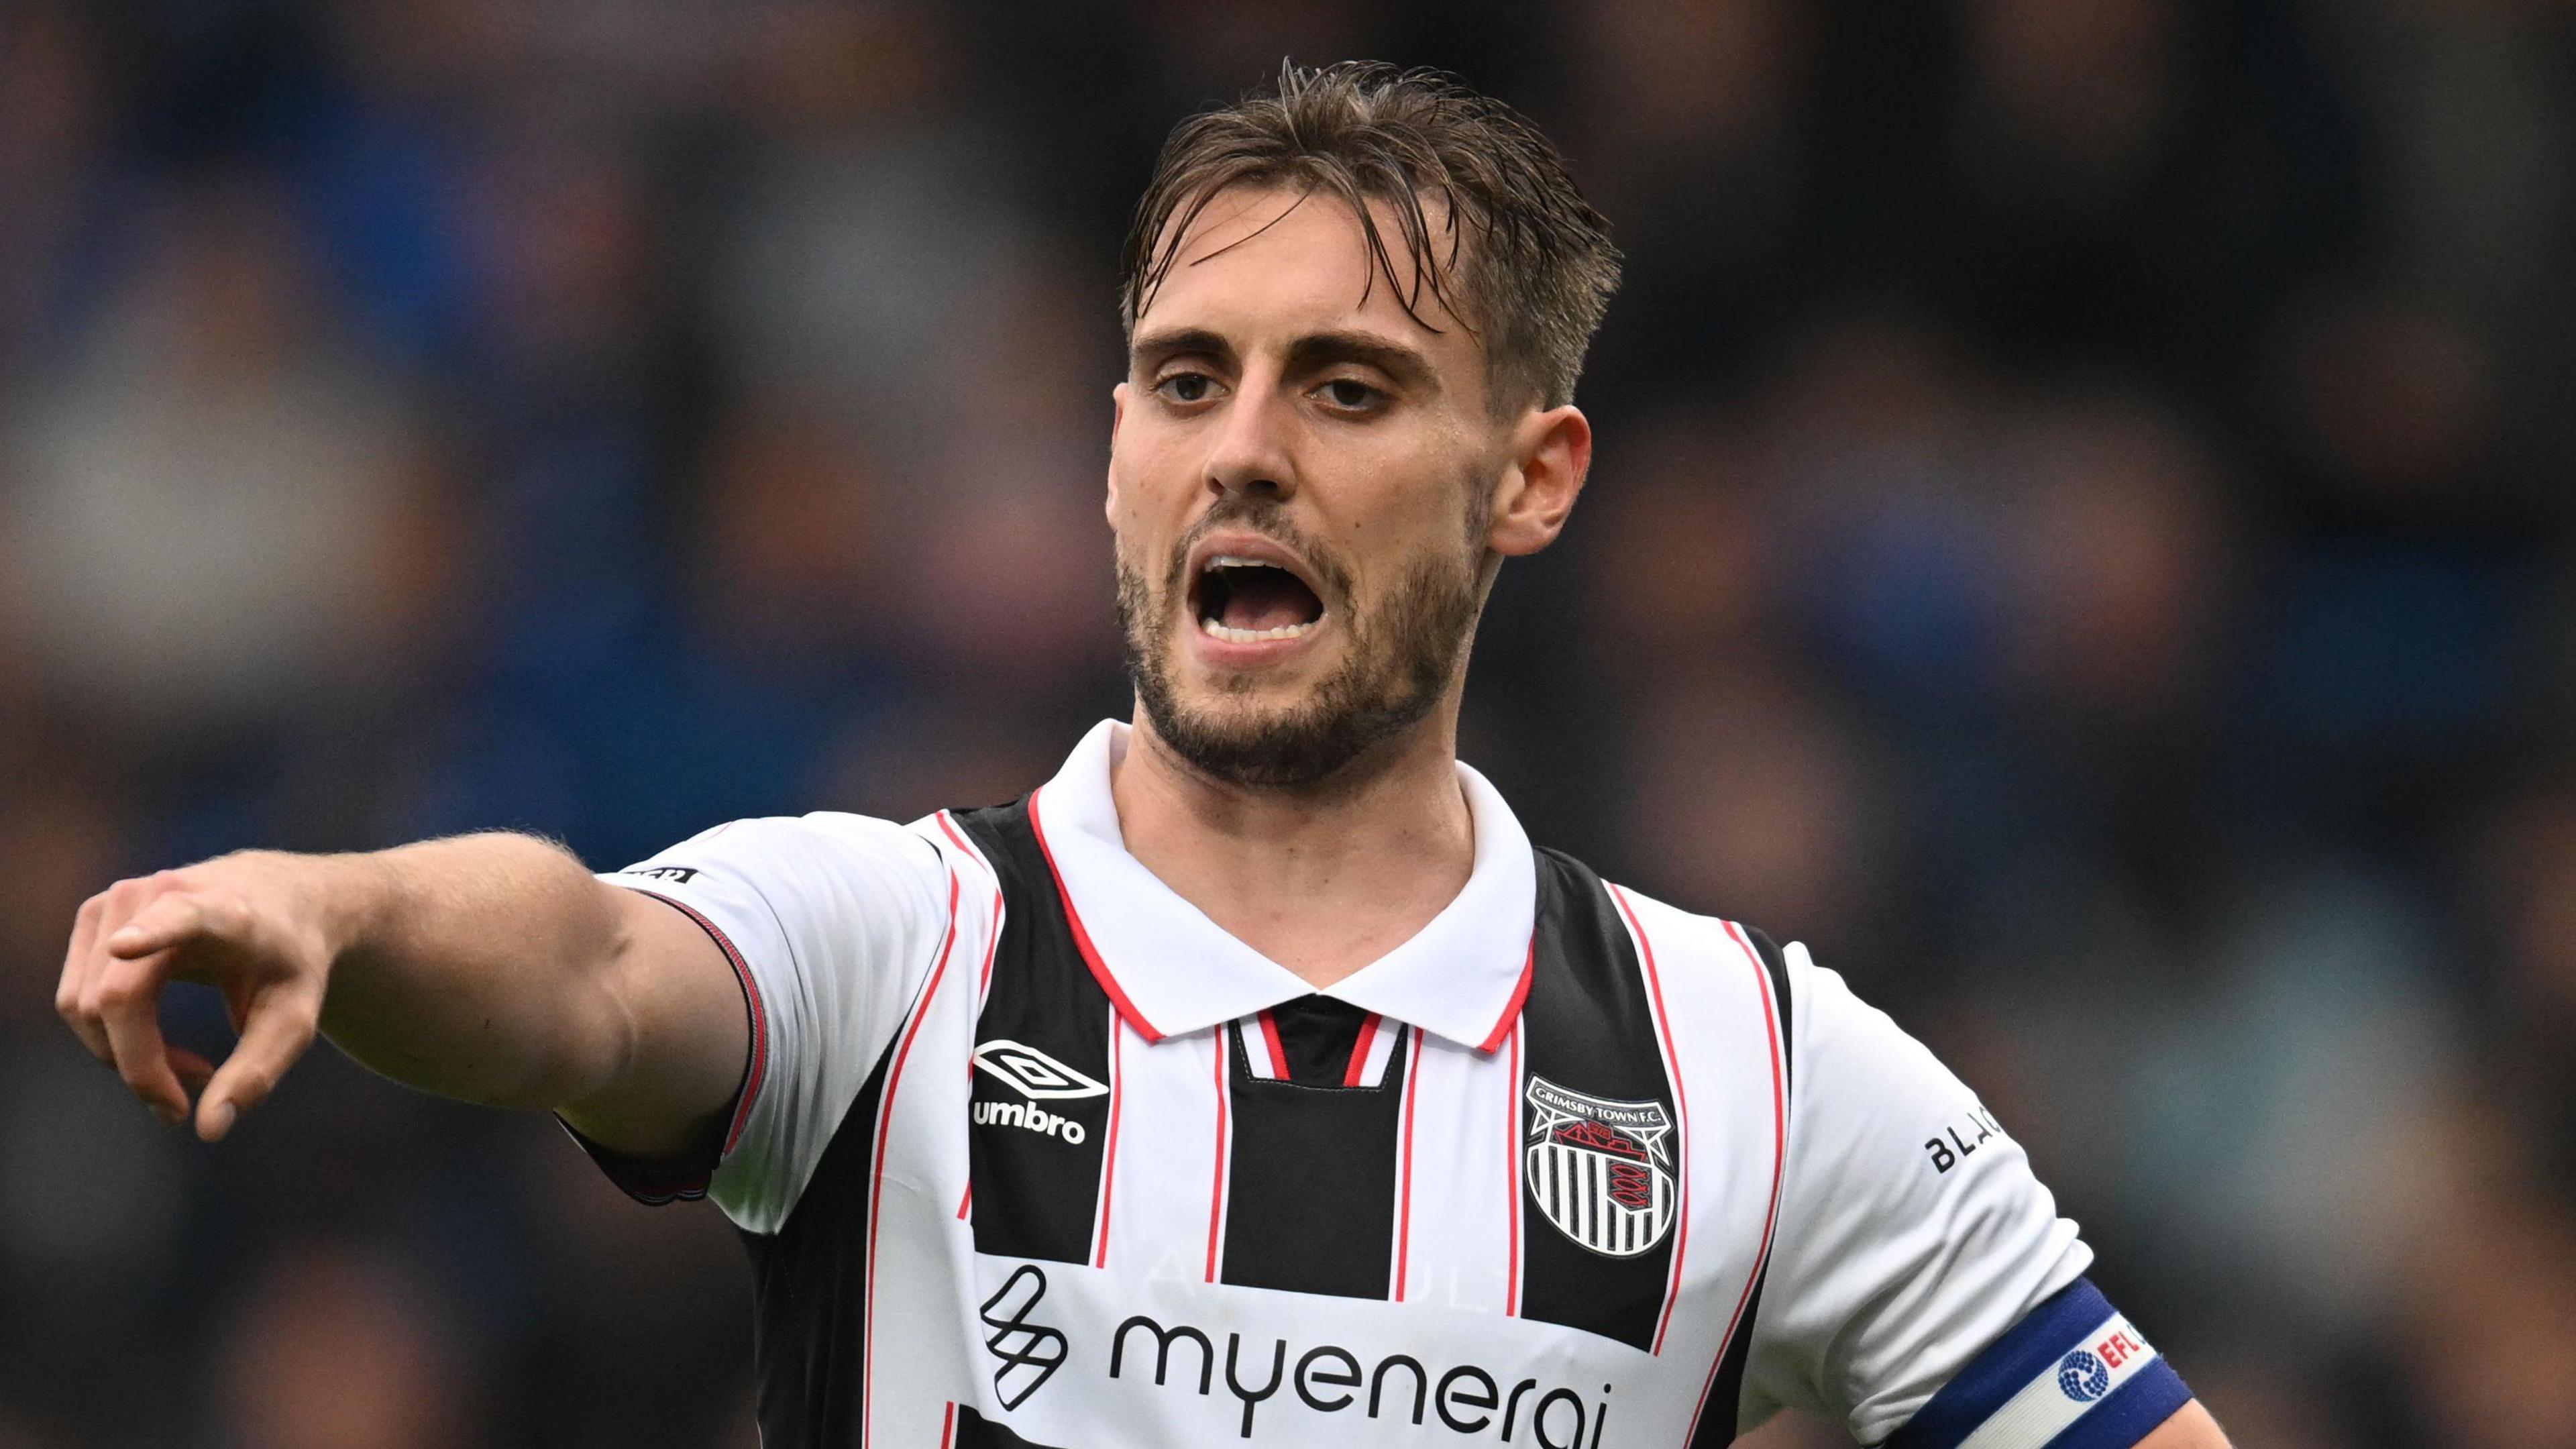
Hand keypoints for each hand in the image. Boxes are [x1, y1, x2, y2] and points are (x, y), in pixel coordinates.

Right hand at [56, 852, 361, 1141]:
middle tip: (186, 1103)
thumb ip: (256, 1073)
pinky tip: (160, 1047)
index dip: (150, 934)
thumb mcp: (294, 1020)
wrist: (281, 903)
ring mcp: (116, 903)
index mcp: (223, 911)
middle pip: (115, 1001)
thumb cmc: (289, 963)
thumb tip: (208, 1129)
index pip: (181, 918)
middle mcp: (160, 894)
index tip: (124, 946)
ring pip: (85, 1006)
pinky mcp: (92, 918)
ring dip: (126, 1057)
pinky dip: (112, 1037)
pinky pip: (78, 999)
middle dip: (140, 1067)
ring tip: (193, 1070)